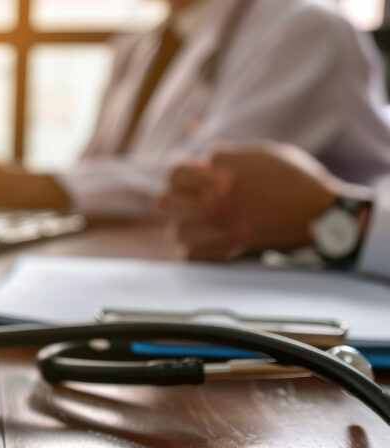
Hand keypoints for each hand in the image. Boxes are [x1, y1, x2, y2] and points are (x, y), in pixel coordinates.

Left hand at [159, 143, 340, 259]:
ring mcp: (223, 227)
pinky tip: (203, 239)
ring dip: (183, 224)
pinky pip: (192, 254)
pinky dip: (193, 249)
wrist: (323, 213)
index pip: (175, 171)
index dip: (181, 172)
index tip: (193, 176)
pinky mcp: (233, 248)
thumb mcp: (264, 154)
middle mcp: (218, 201)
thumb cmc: (298, 179)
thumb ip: (231, 156)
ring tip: (197, 220)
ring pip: (175, 230)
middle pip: (164, 200)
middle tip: (189, 198)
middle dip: (174, 196)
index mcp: (225, 174)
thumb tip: (204, 159)